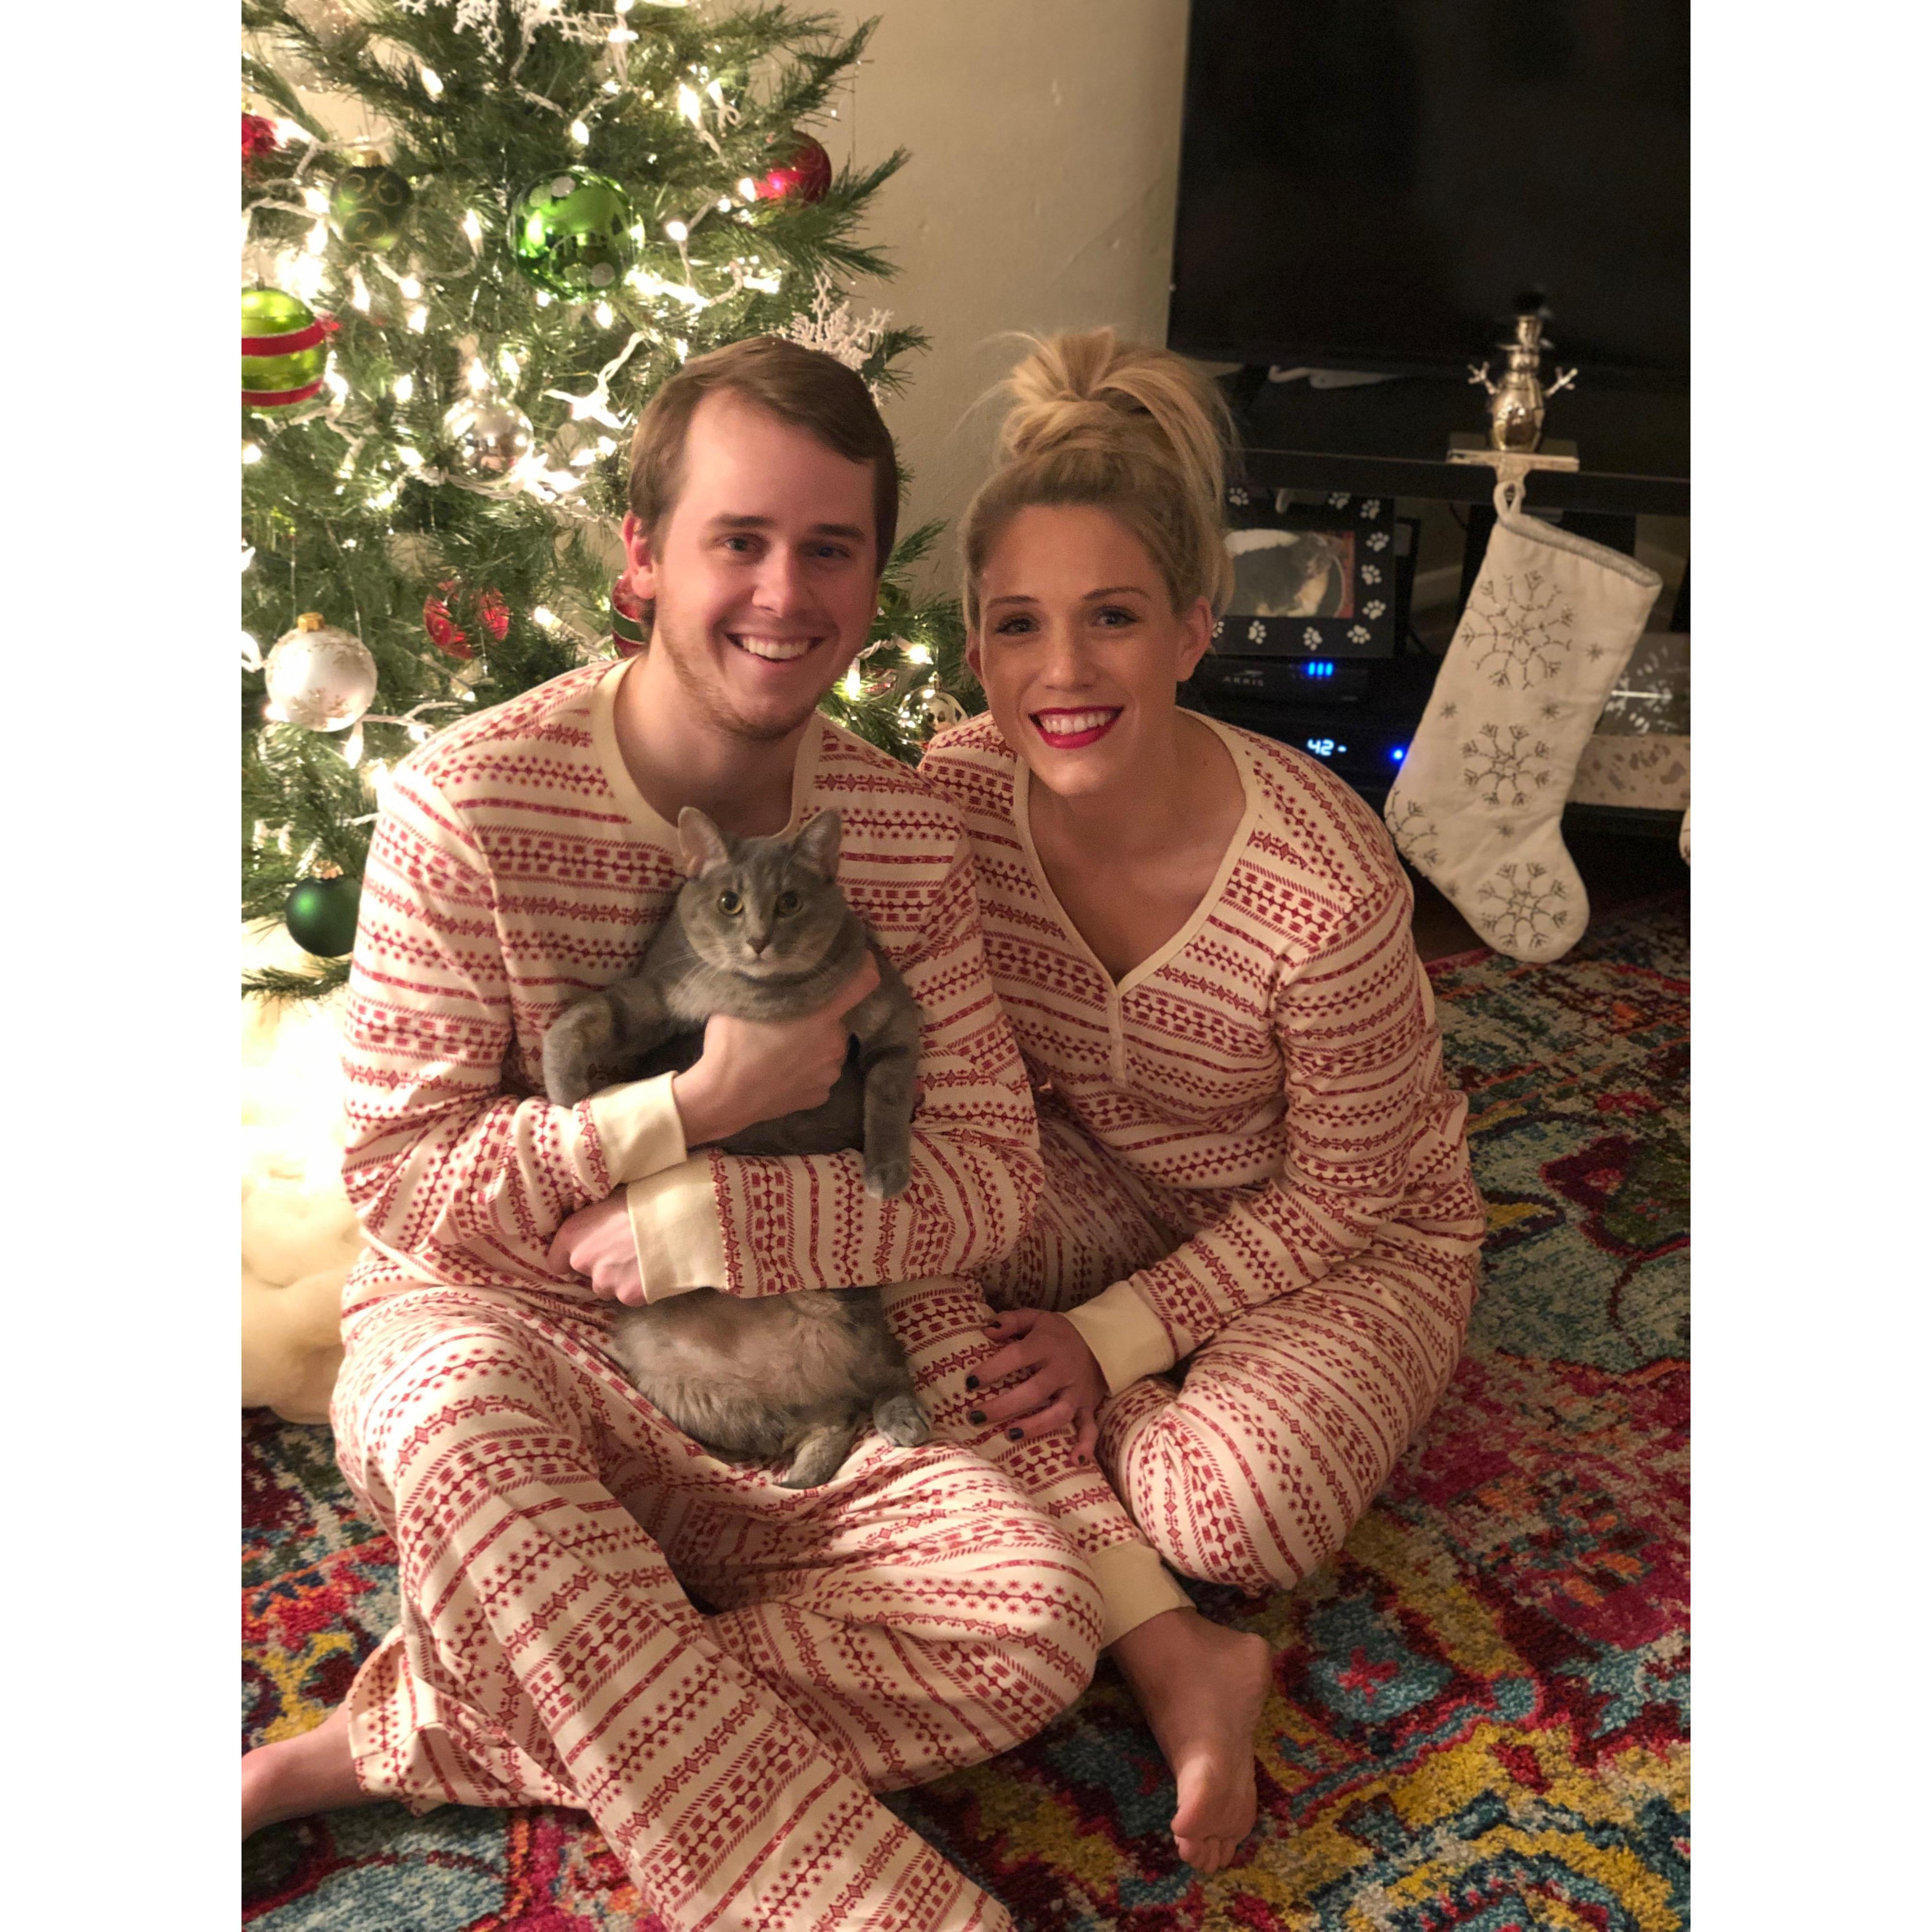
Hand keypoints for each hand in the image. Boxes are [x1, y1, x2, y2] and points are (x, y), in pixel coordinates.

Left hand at [547, 1193, 643, 1304]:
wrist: (677, 1219)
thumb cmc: (644, 1199)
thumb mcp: (609, 1200)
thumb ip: (594, 1222)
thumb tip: (595, 1227)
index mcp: (573, 1235)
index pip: (556, 1261)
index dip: (571, 1258)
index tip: (588, 1253)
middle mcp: (583, 1262)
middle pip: (587, 1275)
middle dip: (603, 1267)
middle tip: (626, 1252)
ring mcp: (605, 1282)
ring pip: (609, 1288)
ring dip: (620, 1280)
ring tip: (642, 1261)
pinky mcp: (629, 1296)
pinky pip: (630, 1296)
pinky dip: (640, 1287)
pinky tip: (654, 1270)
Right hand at [671, 953, 879, 1147]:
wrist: (722, 1098)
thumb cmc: (732, 1044)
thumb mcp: (746, 999)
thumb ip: (772, 983)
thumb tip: (779, 967)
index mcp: (823, 1015)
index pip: (864, 981)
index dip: (863, 968)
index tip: (857, 962)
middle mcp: (835, 1043)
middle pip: (836, 1020)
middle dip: (820, 1017)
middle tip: (789, 1021)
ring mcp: (829, 1073)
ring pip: (828, 1049)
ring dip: (813, 1046)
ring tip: (780, 1050)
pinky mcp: (820, 1096)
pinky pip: (818, 1075)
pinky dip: (806, 1072)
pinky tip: (781, 1072)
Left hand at [968, 1307, 1106, 1459]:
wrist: (1101, 1340)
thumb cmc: (1058, 1333)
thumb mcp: (1036, 1318)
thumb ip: (1010, 1320)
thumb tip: (985, 1330)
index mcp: (1046, 1346)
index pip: (1016, 1356)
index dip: (992, 1369)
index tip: (971, 1382)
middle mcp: (1061, 1370)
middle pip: (1033, 1391)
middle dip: (1004, 1406)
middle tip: (976, 1416)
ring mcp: (1076, 1391)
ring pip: (1058, 1413)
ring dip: (1036, 1427)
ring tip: (1010, 1435)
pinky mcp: (1088, 1406)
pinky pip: (1090, 1427)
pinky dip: (1085, 1445)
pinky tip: (1074, 1461)